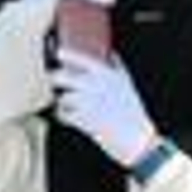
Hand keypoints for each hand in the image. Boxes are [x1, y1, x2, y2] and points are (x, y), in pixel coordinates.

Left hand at [51, 50, 157, 167]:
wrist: (137, 139)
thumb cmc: (132, 110)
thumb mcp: (127, 83)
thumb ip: (117, 65)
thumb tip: (111, 52)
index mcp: (106, 75)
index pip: (79, 58)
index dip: (66, 54)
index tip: (58, 52)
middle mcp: (94, 86)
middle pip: (60, 76)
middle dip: (55, 79)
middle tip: (54, 81)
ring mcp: (87, 103)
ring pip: (62, 97)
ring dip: (61, 101)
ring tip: (66, 104)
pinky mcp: (82, 120)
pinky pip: (62, 114)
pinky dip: (62, 115)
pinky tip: (67, 116)